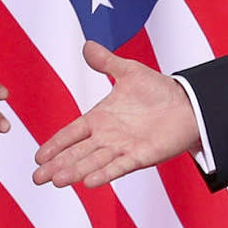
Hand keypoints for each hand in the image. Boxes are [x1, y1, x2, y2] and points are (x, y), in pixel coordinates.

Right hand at [33, 41, 199, 187]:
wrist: (189, 104)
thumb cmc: (159, 90)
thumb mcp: (129, 71)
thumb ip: (106, 62)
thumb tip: (87, 45)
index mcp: (100, 118)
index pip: (71, 134)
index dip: (55, 145)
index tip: (38, 157)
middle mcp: (107, 137)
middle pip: (76, 153)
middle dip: (57, 165)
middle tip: (37, 178)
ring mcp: (123, 148)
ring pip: (93, 162)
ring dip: (75, 171)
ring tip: (57, 181)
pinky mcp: (141, 156)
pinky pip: (119, 166)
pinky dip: (104, 174)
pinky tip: (89, 182)